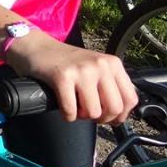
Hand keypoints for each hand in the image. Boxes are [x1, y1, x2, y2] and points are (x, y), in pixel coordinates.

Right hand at [5, 30, 137, 124]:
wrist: (36, 47)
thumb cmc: (65, 62)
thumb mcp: (95, 67)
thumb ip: (110, 85)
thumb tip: (120, 115)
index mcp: (112, 63)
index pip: (130, 99)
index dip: (120, 115)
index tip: (108, 117)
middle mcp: (100, 65)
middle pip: (114, 108)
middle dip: (101, 118)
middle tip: (88, 113)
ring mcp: (81, 70)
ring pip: (94, 112)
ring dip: (83, 116)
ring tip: (75, 107)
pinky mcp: (62, 77)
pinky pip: (71, 111)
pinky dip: (67, 115)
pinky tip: (63, 107)